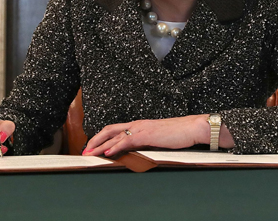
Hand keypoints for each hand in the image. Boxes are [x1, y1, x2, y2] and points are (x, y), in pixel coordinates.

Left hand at [82, 114, 233, 156]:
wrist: (193, 127)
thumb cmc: (180, 133)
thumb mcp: (159, 138)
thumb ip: (148, 142)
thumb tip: (139, 150)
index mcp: (140, 125)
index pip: (116, 129)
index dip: (103, 137)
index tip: (93, 146)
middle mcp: (138, 124)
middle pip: (110, 129)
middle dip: (95, 140)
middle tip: (85, 151)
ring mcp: (141, 128)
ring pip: (115, 135)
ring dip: (100, 145)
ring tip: (90, 153)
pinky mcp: (147, 134)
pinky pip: (126, 141)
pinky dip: (115, 147)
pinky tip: (108, 153)